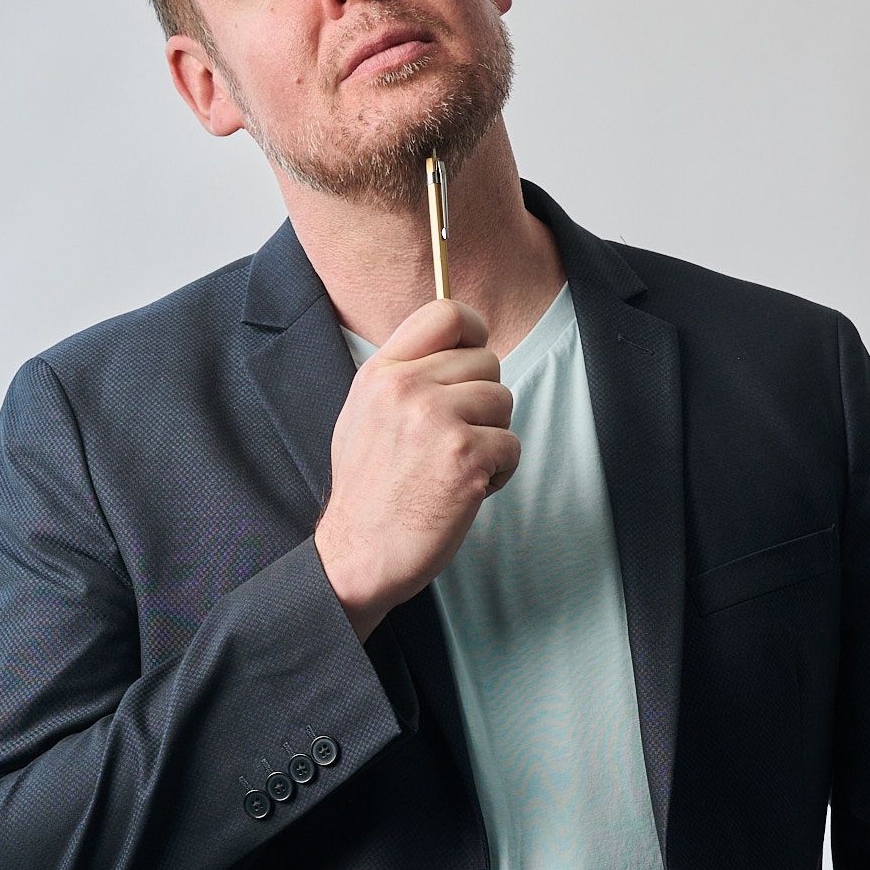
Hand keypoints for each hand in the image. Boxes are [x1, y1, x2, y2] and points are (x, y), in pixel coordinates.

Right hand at [314, 298, 520, 638]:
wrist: (357, 555)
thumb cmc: (368, 494)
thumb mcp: (364, 416)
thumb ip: (405, 377)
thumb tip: (457, 350)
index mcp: (382, 373)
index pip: (445, 313)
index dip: (474, 330)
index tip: (475, 356)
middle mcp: (408, 388)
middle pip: (487, 362)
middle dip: (484, 401)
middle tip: (456, 440)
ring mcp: (437, 421)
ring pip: (503, 401)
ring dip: (492, 438)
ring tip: (456, 468)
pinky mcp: (465, 458)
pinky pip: (511, 446)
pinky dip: (498, 473)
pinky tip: (465, 492)